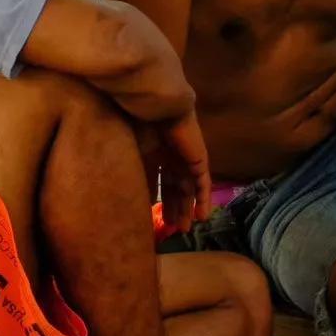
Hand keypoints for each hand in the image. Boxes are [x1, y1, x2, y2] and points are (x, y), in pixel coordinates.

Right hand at [140, 111, 211, 235]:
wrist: (158, 106)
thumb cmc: (138, 125)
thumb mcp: (132, 154)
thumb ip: (136, 173)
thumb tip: (132, 196)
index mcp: (154, 151)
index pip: (158, 180)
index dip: (156, 198)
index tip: (151, 216)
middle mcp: (171, 154)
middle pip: (174, 186)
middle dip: (173, 207)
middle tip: (171, 228)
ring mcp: (186, 156)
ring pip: (188, 187)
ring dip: (187, 208)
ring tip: (183, 228)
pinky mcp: (199, 159)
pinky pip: (202, 182)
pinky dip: (203, 199)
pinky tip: (202, 217)